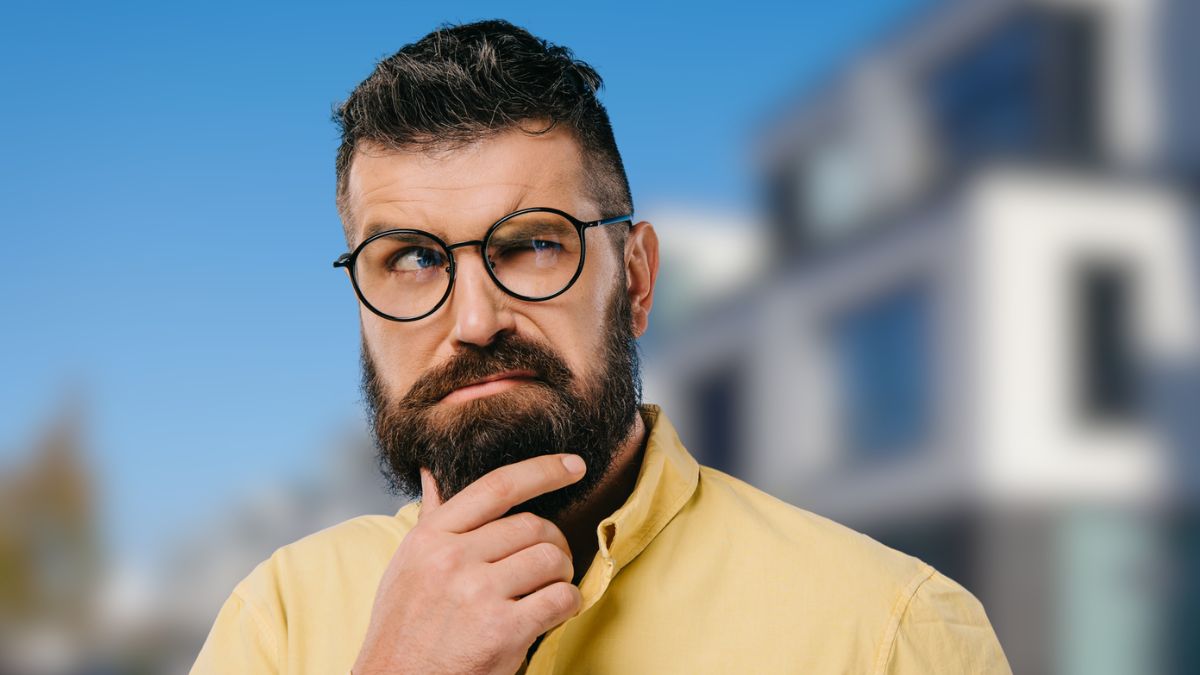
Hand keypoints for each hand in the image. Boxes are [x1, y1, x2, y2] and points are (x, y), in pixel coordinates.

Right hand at [351, 453, 586, 674]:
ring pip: (552, 559)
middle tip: (549, 563)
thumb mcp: (407, 565)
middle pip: (533, 526)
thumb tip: (432, 470)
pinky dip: (568, 604)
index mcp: (431, 538)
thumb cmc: (404, 627)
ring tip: (546, 590)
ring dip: (562, 575)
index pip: (498, 486)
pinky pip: (561, 598)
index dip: (543, 470)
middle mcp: (452, 559)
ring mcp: (477, 594)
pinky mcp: (502, 630)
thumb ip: (431, 518)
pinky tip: (553, 614)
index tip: (574, 465)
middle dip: (553, 542)